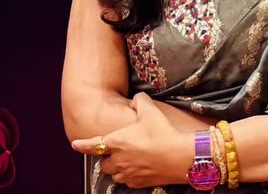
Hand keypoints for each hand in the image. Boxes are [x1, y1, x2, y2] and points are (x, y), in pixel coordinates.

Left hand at [71, 93, 193, 188]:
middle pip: (103, 162)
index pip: (93, 144)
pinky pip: (127, 181)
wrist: (179, 156)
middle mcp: (118, 160)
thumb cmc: (162, 132)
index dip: (83, 144)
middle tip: (114, 148)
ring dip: (116, 167)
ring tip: (125, 158)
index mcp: (117, 142)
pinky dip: (128, 175)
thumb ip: (140, 100)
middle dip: (106, 156)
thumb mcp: (150, 110)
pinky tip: (138, 167)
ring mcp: (128, 173)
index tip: (75, 144)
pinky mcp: (139, 183)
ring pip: (114, 174)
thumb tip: (136, 98)